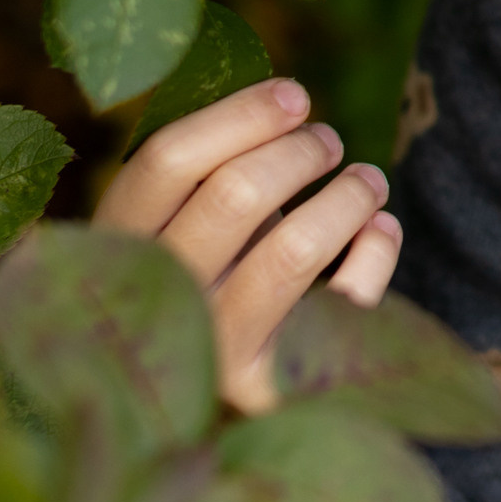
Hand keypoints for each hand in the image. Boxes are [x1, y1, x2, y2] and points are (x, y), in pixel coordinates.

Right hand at [95, 76, 401, 414]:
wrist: (200, 406)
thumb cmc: (209, 273)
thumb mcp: (185, 223)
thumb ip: (212, 170)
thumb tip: (290, 101)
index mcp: (120, 248)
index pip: (167, 159)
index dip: (240, 115)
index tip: (296, 95)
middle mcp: (158, 303)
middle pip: (235, 193)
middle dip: (301, 151)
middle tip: (328, 141)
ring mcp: (212, 355)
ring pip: (293, 249)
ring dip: (348, 195)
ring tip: (368, 180)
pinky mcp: (272, 392)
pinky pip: (344, 306)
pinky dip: (376, 253)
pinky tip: (380, 228)